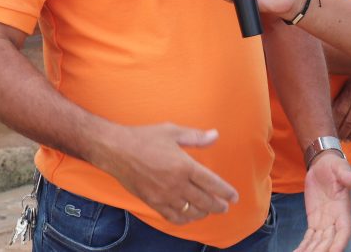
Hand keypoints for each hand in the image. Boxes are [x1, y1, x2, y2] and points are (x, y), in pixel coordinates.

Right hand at [96, 123, 237, 223]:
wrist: (116, 150)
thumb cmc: (144, 137)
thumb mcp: (173, 131)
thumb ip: (196, 137)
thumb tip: (216, 135)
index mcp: (184, 165)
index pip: (212, 183)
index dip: (225, 192)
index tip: (234, 197)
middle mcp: (176, 184)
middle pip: (205, 201)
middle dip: (218, 205)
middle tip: (225, 206)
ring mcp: (164, 195)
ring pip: (191, 211)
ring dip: (203, 213)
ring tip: (209, 210)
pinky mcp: (152, 202)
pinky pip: (173, 216)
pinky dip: (184, 219)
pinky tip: (189, 216)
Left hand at [295, 152, 350, 251]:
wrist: (323, 164)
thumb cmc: (334, 165)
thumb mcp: (340, 168)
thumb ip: (348, 176)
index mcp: (344, 209)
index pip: (344, 230)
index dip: (339, 243)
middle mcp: (336, 219)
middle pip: (329, 241)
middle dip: (321, 251)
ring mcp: (325, 222)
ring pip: (318, 242)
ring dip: (311, 251)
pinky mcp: (314, 221)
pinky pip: (310, 237)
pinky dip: (304, 246)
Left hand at [333, 77, 350, 140]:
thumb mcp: (345, 89)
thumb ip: (338, 102)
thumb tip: (324, 119)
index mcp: (350, 92)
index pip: (340, 112)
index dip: (335, 124)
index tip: (331, 131)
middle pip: (350, 121)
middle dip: (343, 133)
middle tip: (338, 139)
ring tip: (347, 139)